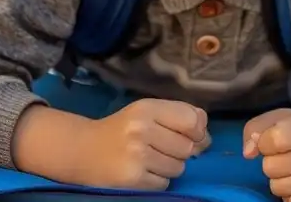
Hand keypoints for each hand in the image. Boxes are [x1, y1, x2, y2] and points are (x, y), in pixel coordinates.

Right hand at [83, 98, 210, 189]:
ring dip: (171, 166)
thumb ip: (176, 115)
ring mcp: (137, 155)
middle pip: (188, 146)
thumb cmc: (121, 129)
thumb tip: (205, 131)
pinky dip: (159, 180)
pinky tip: (144, 171)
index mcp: (147, 108)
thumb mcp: (146, 113)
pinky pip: (165, 182)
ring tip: (152, 159)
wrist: (84, 150)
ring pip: (179, 167)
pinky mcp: (134, 178)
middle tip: (166, 148)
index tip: (194, 136)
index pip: (191, 119)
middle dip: (183, 151)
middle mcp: (142, 129)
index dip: (199, 130)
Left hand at [243, 109, 290, 201]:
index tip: (272, 140)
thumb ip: (256, 129)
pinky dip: (290, 195)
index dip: (264, 142)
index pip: (274, 140)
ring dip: (278, 179)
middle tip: (285, 155)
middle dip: (271, 162)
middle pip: (271, 167)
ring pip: (277, 188)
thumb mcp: (280, 119)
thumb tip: (248, 153)